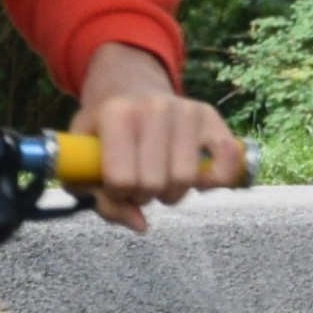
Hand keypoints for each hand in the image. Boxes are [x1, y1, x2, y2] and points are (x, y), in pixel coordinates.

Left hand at [71, 41, 240, 225]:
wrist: (130, 87)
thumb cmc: (104, 131)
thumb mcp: (85, 159)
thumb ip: (100, 198)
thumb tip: (141, 225)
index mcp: (116, 114)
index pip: (121, 180)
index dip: (116, 194)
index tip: (114, 184)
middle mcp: (154, 107)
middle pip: (155, 184)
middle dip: (144, 195)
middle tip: (138, 181)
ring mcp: (186, 110)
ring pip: (186, 179)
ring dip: (172, 192)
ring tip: (161, 178)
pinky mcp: (211, 117)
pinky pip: (227, 161)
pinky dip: (216, 179)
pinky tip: (198, 179)